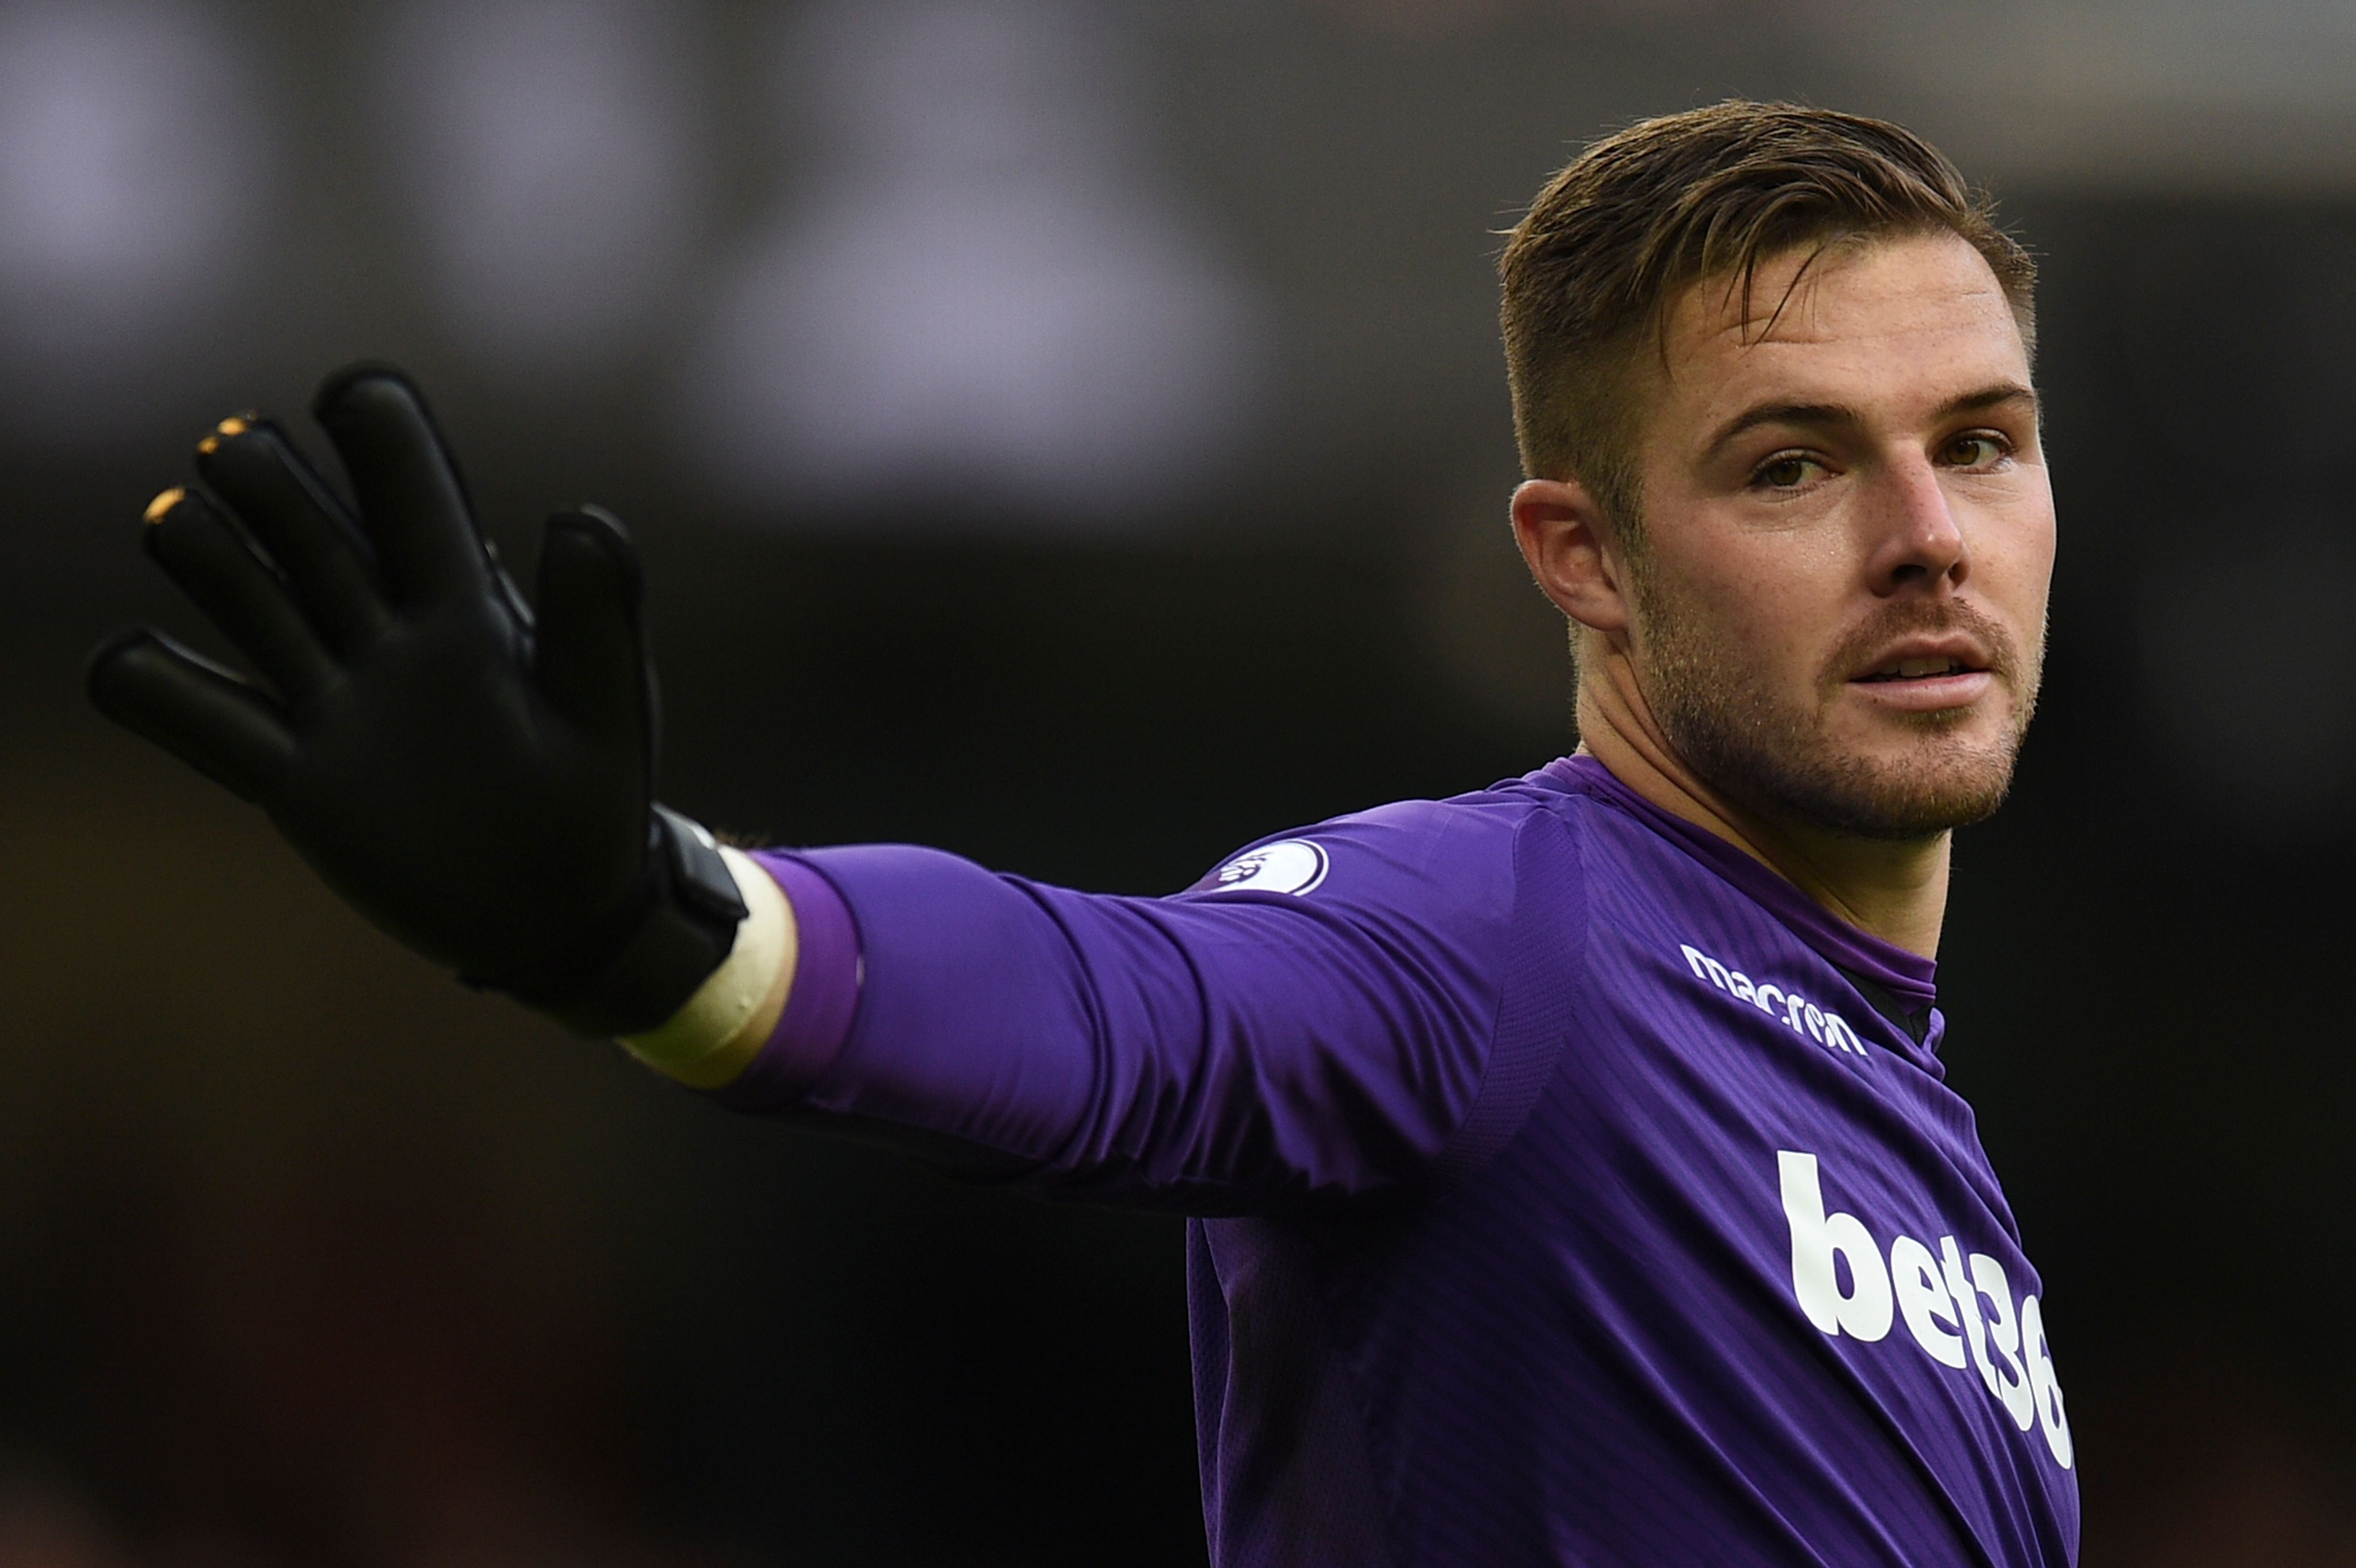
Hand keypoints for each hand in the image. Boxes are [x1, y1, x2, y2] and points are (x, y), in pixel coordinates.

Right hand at [87, 364, 743, 1035]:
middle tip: (240, 464)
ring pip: (232, 586)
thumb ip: (598, 618)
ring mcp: (327, 700)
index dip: (371, 420)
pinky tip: (148, 670)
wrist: (560, 915)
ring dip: (198, 544)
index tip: (346, 403)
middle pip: (297, 513)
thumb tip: (578, 514)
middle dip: (259, 471)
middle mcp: (383, 634)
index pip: (406, 477)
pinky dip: (145, 682)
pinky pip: (188, 713)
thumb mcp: (608, 712)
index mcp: (465, 602)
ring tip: (186, 529)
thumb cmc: (594, 798)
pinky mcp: (288, 776)